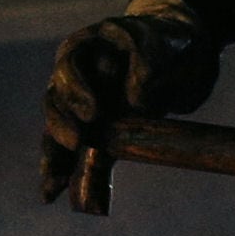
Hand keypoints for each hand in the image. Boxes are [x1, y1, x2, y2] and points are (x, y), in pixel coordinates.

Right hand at [40, 0, 223, 199]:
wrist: (182, 57)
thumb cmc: (167, 41)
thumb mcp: (164, 43)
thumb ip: (149, 62)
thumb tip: (136, 99)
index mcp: (86, 49)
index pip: (69, 67)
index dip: (76, 91)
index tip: (93, 113)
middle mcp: (78, 80)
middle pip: (58, 103)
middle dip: (61, 127)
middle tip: (76, 144)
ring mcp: (85, 108)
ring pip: (61, 134)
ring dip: (55, 159)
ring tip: (52, 187)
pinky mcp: (101, 134)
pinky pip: (81, 155)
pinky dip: (70, 175)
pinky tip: (57, 194)